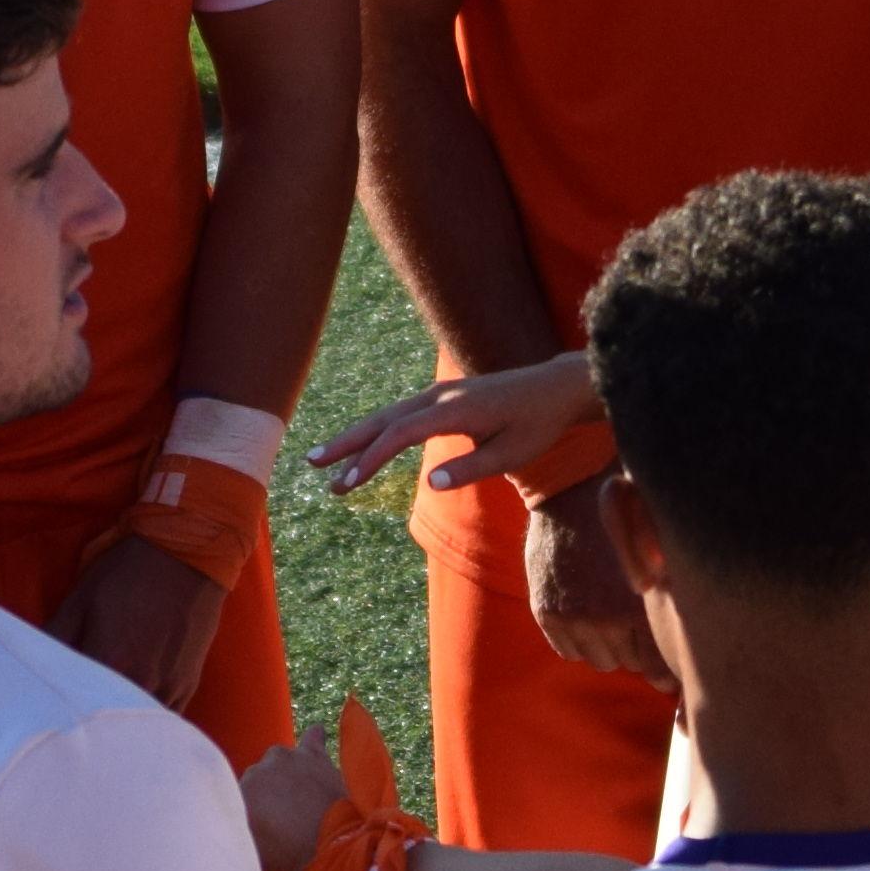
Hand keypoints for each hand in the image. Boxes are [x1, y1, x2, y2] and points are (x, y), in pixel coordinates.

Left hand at [44, 526, 225, 705]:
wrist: (187, 552)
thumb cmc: (127, 572)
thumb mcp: (80, 599)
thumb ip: (51, 638)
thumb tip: (27, 666)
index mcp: (108, 661)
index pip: (71, 703)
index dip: (57, 705)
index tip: (47, 707)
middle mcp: (141, 682)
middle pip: (104, 719)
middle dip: (87, 718)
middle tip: (71, 715)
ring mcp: (168, 687)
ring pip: (134, 723)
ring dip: (117, 723)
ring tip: (102, 715)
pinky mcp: (186, 686)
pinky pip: (161, 719)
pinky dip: (143, 718)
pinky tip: (130, 709)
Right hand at [243, 735, 353, 870]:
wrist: (332, 853)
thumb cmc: (291, 863)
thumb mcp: (254, 852)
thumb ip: (246, 827)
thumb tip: (251, 821)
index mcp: (236, 798)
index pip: (239, 796)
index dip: (255, 811)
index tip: (267, 824)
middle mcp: (255, 773)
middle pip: (258, 777)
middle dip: (270, 792)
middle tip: (287, 815)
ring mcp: (285, 760)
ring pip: (279, 759)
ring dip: (288, 771)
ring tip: (303, 793)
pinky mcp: (314, 755)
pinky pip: (312, 737)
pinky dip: (313, 741)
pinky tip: (316, 737)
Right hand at [314, 353, 602, 499]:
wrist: (558, 387)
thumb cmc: (538, 425)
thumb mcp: (513, 453)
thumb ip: (472, 468)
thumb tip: (431, 482)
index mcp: (455, 409)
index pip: (400, 434)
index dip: (371, 459)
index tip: (346, 483)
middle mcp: (441, 395)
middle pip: (382, 418)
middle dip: (346, 443)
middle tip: (311, 464)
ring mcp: (440, 393)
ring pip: (387, 414)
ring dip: (355, 436)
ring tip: (322, 459)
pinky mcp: (443, 396)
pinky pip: (401, 413)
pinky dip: (376, 428)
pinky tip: (360, 446)